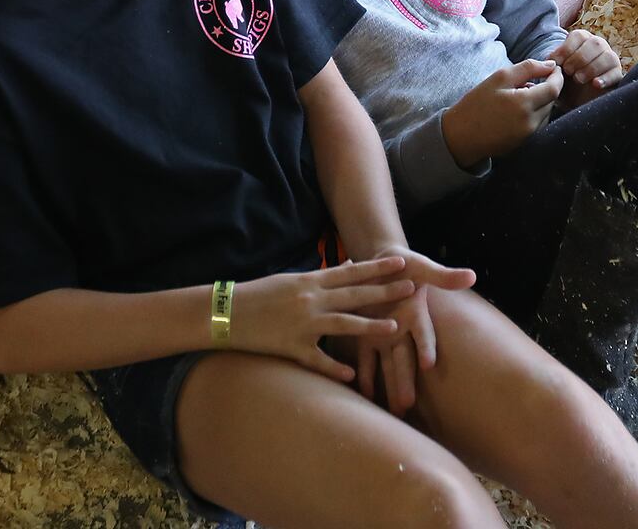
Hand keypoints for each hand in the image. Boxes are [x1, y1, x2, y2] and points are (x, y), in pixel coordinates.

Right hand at [231, 256, 415, 381]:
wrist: (226, 312)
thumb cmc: (259, 294)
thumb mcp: (291, 279)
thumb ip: (321, 277)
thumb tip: (348, 267)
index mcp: (309, 281)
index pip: (350, 273)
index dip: (376, 268)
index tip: (399, 262)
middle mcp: (309, 300)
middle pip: (354, 295)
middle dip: (384, 292)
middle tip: (410, 288)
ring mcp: (302, 324)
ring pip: (342, 324)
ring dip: (370, 327)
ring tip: (394, 328)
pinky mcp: (291, 347)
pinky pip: (317, 359)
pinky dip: (335, 368)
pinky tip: (352, 374)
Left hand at [350, 248, 474, 415]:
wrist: (381, 263)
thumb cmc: (407, 265)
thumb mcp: (423, 268)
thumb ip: (443, 276)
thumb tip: (472, 275)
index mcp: (416, 314)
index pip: (423, 333)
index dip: (426, 346)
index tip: (428, 363)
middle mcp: (402, 330)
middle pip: (404, 359)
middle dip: (404, 381)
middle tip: (406, 405)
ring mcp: (385, 335)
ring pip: (387, 365)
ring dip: (388, 387)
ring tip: (392, 412)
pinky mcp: (366, 334)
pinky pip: (365, 359)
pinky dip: (364, 376)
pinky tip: (363, 398)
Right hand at [440, 58, 563, 167]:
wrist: (460, 135)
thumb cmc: (476, 104)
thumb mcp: (498, 78)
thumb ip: (527, 68)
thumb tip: (551, 64)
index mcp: (523, 104)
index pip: (554, 89)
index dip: (557, 77)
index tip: (554, 69)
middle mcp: (530, 123)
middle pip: (552, 102)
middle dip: (545, 89)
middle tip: (526, 83)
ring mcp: (529, 136)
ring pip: (547, 114)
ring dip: (540, 103)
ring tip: (517, 99)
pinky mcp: (526, 144)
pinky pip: (539, 125)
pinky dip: (534, 115)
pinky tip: (516, 113)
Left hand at [547, 29, 621, 108]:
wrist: (574, 100)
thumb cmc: (564, 80)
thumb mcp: (555, 71)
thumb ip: (552, 64)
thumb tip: (550, 61)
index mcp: (582, 40)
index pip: (578, 36)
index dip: (567, 48)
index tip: (557, 62)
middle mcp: (598, 46)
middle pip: (594, 43)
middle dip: (579, 58)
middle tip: (568, 71)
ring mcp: (610, 59)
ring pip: (607, 56)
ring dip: (591, 67)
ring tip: (578, 79)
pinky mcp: (617, 75)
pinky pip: (616, 73)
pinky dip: (605, 78)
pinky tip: (595, 84)